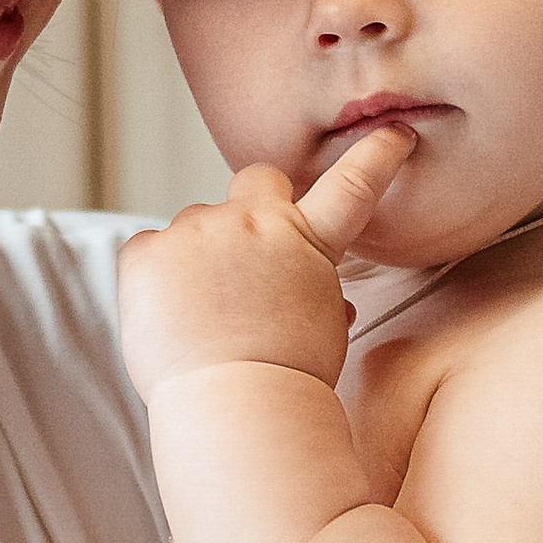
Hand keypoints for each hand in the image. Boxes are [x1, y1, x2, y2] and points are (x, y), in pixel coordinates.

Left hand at [116, 125, 412, 401]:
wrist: (239, 408)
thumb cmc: (284, 381)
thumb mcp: (321, 329)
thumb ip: (316, 294)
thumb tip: (331, 302)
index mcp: (306, 242)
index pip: (351, 186)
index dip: (375, 155)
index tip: (395, 134)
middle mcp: (253, 222)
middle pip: (255, 180)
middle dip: (252, 204)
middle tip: (243, 253)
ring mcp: (198, 232)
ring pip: (195, 226)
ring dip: (198, 258)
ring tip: (202, 317)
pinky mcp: (149, 252)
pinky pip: (146, 251)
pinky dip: (153, 279)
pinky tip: (168, 318)